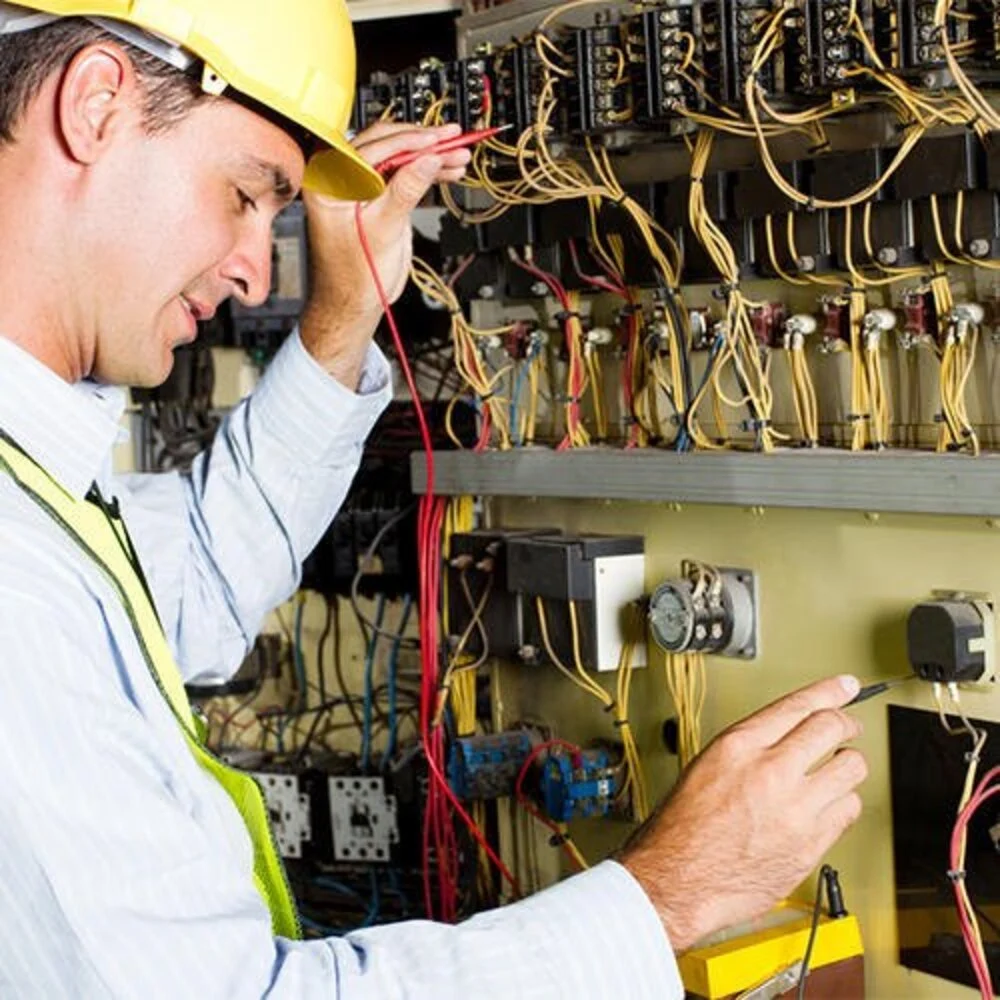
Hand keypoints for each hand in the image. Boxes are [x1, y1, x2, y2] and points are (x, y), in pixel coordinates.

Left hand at [300, 123, 470, 386]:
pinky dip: (427, 172)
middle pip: (388, 147)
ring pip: (400, 159)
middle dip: (424, 144)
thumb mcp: (384, 229)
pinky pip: (404, 175)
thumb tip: (428, 159)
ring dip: (431, 157)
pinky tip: (449, 170)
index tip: (437, 139)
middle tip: (453, 139)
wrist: (356, 301)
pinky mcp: (378, 196)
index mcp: (329, 181)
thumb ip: (406, 190)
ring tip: (459, 156)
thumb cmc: (354, 275)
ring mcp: (362, 186)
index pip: (373, 149)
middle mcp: (341, 178)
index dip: (409, 141)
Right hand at [620, 674, 866, 952]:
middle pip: (831, 729)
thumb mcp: (706, 766)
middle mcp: (770, 772)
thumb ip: (750, 748)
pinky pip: (849, 810)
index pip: (798, 705)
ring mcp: (795, 809)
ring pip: (850, 768)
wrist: (678, 880)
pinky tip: (831, 803)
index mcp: (739, 747)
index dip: (830, 691)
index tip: (846, 686)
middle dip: (845, 724)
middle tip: (847, 727)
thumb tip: (787, 736)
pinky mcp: (810, 844)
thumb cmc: (682, 829)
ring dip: (847, 764)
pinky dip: (844, 802)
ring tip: (838, 768)